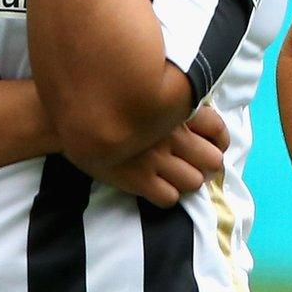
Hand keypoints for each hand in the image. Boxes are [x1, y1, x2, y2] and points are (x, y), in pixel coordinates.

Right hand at [91, 104, 227, 207]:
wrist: (71, 120)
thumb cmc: (112, 105)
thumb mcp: (148, 93)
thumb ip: (174, 101)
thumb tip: (197, 112)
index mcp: (177, 112)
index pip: (218, 129)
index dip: (220, 141)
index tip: (213, 146)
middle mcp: (171, 136)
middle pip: (213, 161)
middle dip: (207, 165)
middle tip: (195, 165)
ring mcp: (155, 159)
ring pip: (194, 183)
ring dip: (188, 181)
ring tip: (175, 176)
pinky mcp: (137, 180)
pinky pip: (168, 198)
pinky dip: (167, 195)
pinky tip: (157, 186)